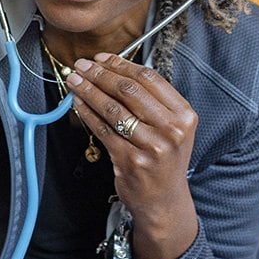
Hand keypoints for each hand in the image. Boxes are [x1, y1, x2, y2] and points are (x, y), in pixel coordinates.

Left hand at [66, 52, 198, 258]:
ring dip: (88, 91)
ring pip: (112, 108)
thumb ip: (152, 100)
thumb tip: (114, 67)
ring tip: (74, 80)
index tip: (101, 58)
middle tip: (81, 66)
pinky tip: (77, 103)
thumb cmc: (163, 158)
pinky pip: (103, 130)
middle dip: (100, 74)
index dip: (121, 64)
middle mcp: (172, 129)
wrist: (163, 200)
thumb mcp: (171, 128)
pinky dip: (86, 113)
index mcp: (184, 115)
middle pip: (128, 90)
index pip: (149, 78)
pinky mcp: (130, 161)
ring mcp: (152, 146)